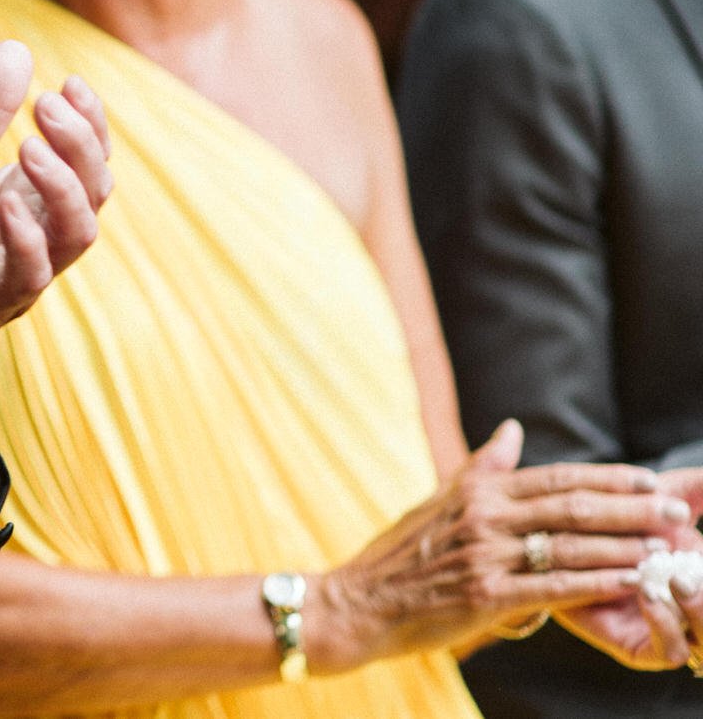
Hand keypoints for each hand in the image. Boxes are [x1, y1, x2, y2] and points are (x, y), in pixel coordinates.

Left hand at [0, 41, 109, 415]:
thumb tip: (17, 47)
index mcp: (31, 198)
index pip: (87, 159)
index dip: (91, 122)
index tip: (70, 82)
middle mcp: (39, 233)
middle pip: (95, 189)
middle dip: (82, 143)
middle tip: (47, 103)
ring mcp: (21, 269)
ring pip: (77, 232)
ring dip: (63, 185)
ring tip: (33, 145)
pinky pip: (29, 273)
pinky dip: (26, 238)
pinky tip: (7, 203)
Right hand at [311, 421, 672, 674]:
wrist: (360, 601)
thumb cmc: (403, 555)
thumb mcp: (440, 501)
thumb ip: (483, 467)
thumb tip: (512, 429)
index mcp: (477, 491)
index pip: (556, 479)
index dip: (607, 478)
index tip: (650, 479)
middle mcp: (484, 517)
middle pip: (572, 507)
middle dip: (631, 509)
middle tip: (675, 510)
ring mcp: (485, 556)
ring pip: (570, 546)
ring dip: (624, 547)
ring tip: (666, 549)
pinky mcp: (485, 594)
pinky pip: (553, 587)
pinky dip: (595, 583)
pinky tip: (628, 582)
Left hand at [561, 465, 702, 671]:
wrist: (555, 556)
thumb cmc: (616, 527)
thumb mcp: (654, 503)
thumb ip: (691, 489)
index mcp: (699, 578)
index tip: (696, 532)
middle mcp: (691, 609)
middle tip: (694, 568)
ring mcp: (671, 631)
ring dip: (698, 608)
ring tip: (679, 580)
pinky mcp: (641, 647)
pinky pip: (667, 650)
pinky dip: (665, 624)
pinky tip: (646, 592)